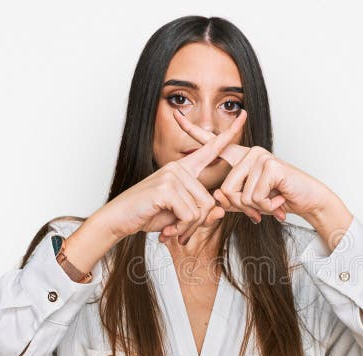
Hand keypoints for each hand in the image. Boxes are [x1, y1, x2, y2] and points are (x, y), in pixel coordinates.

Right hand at [96, 109, 244, 244]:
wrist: (118, 219)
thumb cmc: (147, 215)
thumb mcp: (179, 216)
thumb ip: (200, 214)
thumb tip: (220, 211)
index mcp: (183, 169)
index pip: (210, 148)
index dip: (229, 135)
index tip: (244, 116)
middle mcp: (179, 168)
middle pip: (209, 200)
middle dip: (196, 223)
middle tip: (179, 232)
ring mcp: (172, 175)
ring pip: (201, 209)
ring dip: (188, 228)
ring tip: (172, 231)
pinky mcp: (166, 187)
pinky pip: (190, 215)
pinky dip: (181, 228)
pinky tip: (167, 230)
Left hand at [174, 109, 335, 223]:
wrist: (308, 201)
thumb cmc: (279, 200)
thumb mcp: (251, 202)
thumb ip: (232, 199)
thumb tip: (218, 197)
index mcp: (241, 158)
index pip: (214, 144)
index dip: (193, 131)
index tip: (176, 115)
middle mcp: (249, 153)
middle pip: (225, 189)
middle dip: (243, 207)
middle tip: (261, 208)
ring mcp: (260, 157)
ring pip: (239, 195)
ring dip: (257, 208)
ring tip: (272, 202)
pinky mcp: (270, 165)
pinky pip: (255, 197)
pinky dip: (267, 207)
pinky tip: (278, 200)